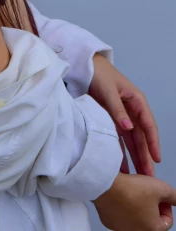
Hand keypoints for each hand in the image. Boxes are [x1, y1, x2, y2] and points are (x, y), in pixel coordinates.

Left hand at [89, 54, 160, 176]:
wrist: (85, 65)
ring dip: (134, 156)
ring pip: (131, 139)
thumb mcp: (109, 90)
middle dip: (145, 155)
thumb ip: (118, 109)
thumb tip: (129, 127)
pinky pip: (118, 138)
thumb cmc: (100, 74)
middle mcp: (131, 110)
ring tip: (138, 175)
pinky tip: (122, 165)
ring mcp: (122, 115)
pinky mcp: (111, 119)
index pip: (148, 125)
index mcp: (136, 101)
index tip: (156, 158)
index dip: (153, 142)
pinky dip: (120, 151)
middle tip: (149, 175)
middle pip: (141, 136)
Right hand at [92, 173, 175, 230]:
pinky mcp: (108, 222)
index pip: (167, 222)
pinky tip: (120, 194)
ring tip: (133, 191)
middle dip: (151, 207)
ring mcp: (121, 229)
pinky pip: (120, 216)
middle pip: (150, 221)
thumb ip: (173, 196)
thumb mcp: (159, 188)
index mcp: (153, 229)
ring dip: (137, 207)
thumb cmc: (132, 189)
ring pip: (135, 218)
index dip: (166, 205)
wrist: (105, 186)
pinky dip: (122, 207)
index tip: (160, 195)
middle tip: (147, 192)